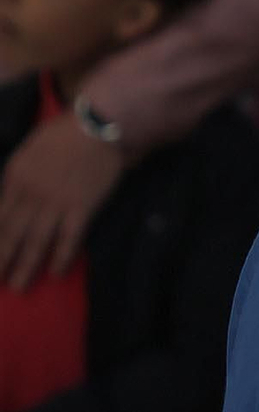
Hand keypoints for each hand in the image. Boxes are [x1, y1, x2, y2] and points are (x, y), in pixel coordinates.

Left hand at [0, 115, 124, 289]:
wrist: (96, 126)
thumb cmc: (62, 135)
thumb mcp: (27, 151)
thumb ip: (15, 177)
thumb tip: (5, 200)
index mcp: (15, 178)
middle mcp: (31, 194)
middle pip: (12, 234)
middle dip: (1, 260)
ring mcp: (56, 203)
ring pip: (36, 240)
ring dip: (25, 266)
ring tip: (17, 286)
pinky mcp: (81, 207)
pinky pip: (69, 237)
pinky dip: (62, 256)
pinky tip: (55, 272)